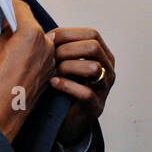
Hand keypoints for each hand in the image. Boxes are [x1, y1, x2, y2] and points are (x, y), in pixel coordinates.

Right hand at [0, 0, 55, 142]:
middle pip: (33, 26)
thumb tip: (11, 26)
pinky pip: (42, 56)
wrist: (0, 115)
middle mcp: (47, 46)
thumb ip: (6, 33)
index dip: (11, 4)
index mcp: (32, 35)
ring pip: (39, 41)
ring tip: (10, 45)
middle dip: (19, 24)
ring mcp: (50, 61)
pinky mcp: (50, 74)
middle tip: (5, 24)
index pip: (22, 9)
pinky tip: (18, 59)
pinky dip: (32, 53)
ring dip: (27, 40)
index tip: (5, 3)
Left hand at [49, 26, 114, 145]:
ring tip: (52, 70)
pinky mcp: (96, 107)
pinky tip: (53, 83)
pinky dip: (67, 85)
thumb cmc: (64, 85)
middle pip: (94, 47)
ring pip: (94, 68)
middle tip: (49, 56)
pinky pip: (86, 93)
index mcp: (103, 55)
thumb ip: (62, 46)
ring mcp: (105, 89)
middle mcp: (109, 70)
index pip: (91, 34)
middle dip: (67, 49)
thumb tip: (42, 32)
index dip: (68, 33)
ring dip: (69, 66)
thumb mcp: (66, 61)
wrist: (65, 119)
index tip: (47, 38)